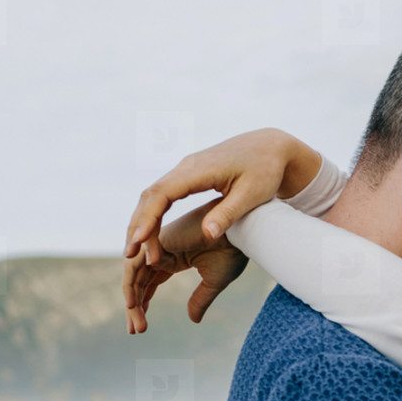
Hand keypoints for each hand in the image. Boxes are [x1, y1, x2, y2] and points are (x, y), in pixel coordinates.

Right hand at [124, 128, 320, 256]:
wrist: (271, 147)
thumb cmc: (266, 170)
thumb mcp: (252, 195)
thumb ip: (228, 213)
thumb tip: (208, 234)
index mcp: (199, 171)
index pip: (162, 194)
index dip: (149, 219)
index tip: (140, 243)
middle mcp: (186, 168)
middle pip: (150, 195)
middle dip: (138, 224)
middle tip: (130, 254)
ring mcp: (186, 170)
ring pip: (153, 195)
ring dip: (142, 220)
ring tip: (135, 249)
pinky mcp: (190, 175)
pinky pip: (163, 194)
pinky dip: (153, 214)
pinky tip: (150, 233)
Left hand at [124, 204, 248, 334]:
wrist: (240, 232)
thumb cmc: (232, 251)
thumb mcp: (214, 283)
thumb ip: (200, 300)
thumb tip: (193, 320)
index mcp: (174, 257)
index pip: (151, 282)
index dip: (144, 303)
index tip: (141, 327)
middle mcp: (162, 250)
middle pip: (139, 281)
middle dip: (135, 307)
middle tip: (136, 331)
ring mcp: (158, 244)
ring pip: (134, 275)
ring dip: (132, 301)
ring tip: (136, 324)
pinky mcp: (157, 241)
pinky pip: (135, 264)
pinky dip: (131, 284)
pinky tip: (134, 304)